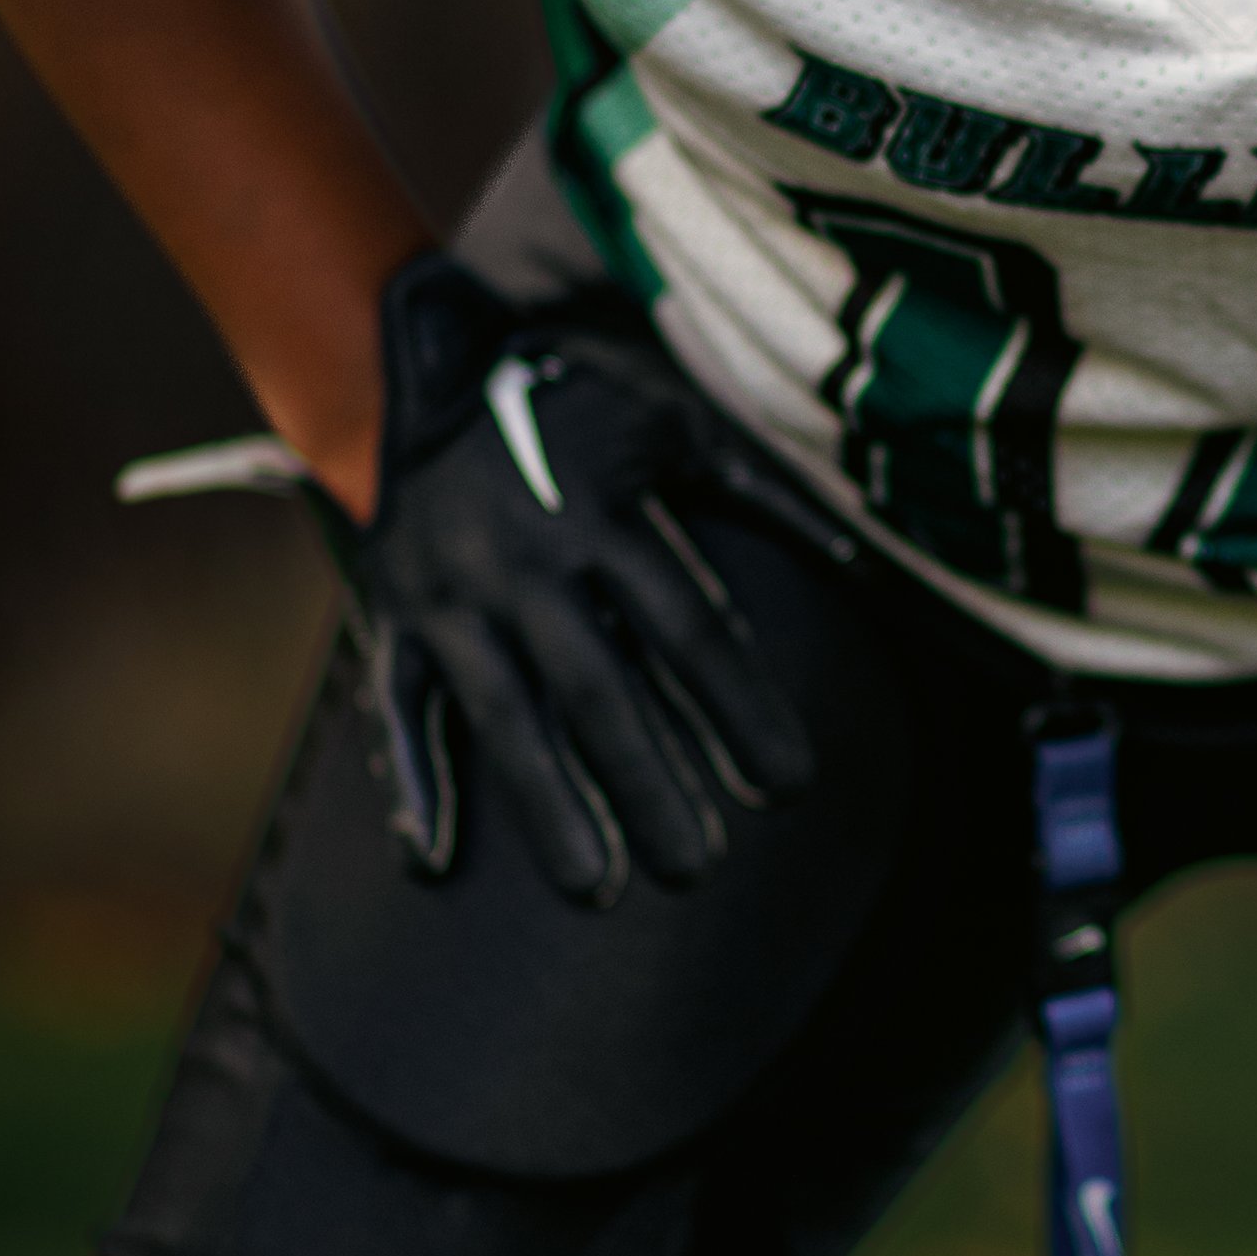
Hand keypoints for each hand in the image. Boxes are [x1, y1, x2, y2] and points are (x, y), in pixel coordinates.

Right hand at [327, 254, 851, 903]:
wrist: (422, 364)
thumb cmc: (574, 398)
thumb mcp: (674, 419)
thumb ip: (761, 492)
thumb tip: (859, 564)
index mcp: (607, 515)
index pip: (689, 631)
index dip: (740, 710)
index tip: (790, 786)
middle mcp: (531, 564)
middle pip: (599, 690)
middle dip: (649, 782)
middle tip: (698, 870)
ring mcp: (456, 596)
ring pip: (506, 715)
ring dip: (550, 806)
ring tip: (597, 891)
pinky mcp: (397, 616)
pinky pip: (399, 706)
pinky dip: (412, 781)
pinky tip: (434, 861)